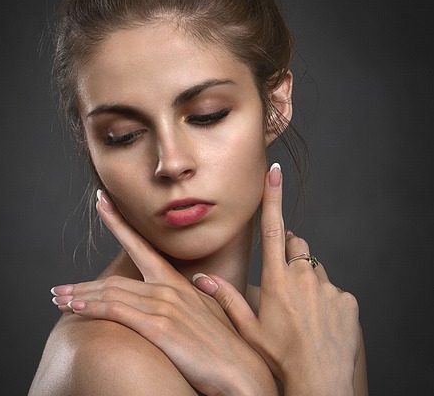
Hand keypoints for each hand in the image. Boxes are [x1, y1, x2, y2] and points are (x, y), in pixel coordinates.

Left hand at [51, 190, 277, 395]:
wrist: (243, 371)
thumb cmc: (228, 344)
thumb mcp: (215, 309)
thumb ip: (207, 290)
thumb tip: (200, 278)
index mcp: (179, 282)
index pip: (142, 247)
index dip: (119, 223)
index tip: (102, 202)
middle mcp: (169, 289)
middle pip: (115, 280)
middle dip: (83, 284)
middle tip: (59, 288)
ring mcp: (164, 307)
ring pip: (111, 294)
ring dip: (80, 297)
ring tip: (58, 300)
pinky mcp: (160, 328)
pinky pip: (117, 311)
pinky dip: (91, 308)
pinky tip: (74, 309)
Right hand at [193, 164, 360, 395]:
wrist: (320, 381)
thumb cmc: (280, 356)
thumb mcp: (249, 328)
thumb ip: (227, 298)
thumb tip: (202, 278)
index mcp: (277, 279)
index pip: (273, 228)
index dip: (273, 198)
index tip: (275, 173)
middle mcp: (303, 276)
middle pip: (297, 245)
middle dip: (290, 251)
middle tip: (284, 282)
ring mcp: (328, 287)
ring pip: (315, 269)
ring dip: (307, 279)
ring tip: (302, 310)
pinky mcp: (347, 299)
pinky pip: (334, 289)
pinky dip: (325, 298)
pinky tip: (319, 321)